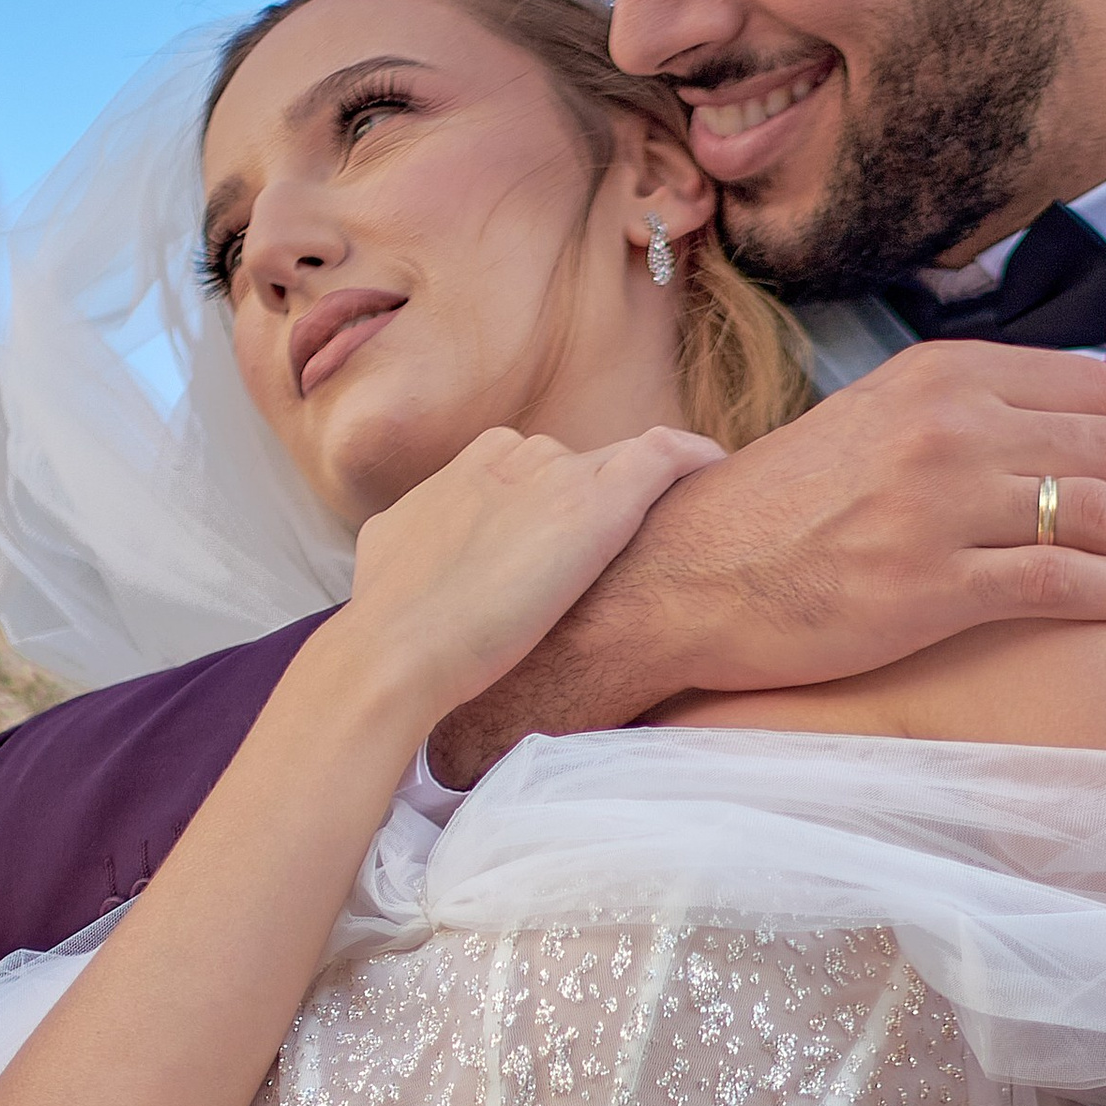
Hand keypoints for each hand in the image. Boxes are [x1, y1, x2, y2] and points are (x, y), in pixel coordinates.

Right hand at [340, 422, 722, 725]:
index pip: (514, 464)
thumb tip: (415, 571)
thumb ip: (418, 548)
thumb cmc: (388, 628)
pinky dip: (691, 458)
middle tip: (618, 538)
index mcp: (459, 476)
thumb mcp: (388, 563)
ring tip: (680, 503)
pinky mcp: (595, 508)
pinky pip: (662, 457)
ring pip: (614, 459)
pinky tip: (716, 468)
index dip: (542, 495)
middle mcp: (506, 463)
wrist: (397, 648)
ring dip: (639, 480)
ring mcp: (553, 481)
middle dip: (589, 491)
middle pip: (566, 461)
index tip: (560, 529)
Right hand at [431, 344, 1105, 786]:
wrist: (683, 576)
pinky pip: (1065, 581)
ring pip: (1097, 511)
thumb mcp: (865, 425)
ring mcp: (944, 504)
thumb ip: (954, 410)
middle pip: (1100, 448)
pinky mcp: (936, 584)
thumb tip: (1055, 406)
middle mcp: (947, 426)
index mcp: (931, 376)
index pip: (1073, 383)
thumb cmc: (773, 512)